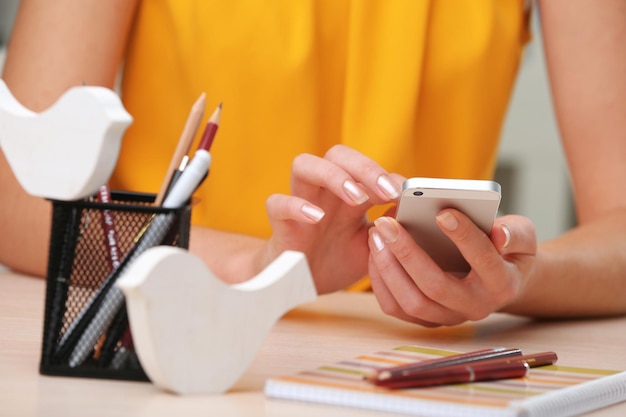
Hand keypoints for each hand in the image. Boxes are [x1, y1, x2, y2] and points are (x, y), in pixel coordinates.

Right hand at [263, 145, 402, 293]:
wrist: (304, 285)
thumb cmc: (339, 260)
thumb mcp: (373, 246)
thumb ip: (391, 228)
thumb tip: (414, 210)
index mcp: (349, 193)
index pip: (366, 168)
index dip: (386, 176)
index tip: (405, 194)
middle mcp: (324, 191)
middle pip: (337, 154)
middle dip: (364, 167)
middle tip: (385, 191)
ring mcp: (300, 202)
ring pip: (304, 164)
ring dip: (332, 175)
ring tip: (355, 197)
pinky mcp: (280, 222)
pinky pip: (278, 202)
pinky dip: (296, 205)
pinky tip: (316, 217)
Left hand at [368, 210, 536, 325]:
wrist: (499, 278)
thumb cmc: (508, 249)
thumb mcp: (522, 236)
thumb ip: (515, 232)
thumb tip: (499, 233)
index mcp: (502, 284)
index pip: (483, 260)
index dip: (464, 236)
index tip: (441, 212)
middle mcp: (475, 307)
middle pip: (436, 287)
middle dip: (408, 253)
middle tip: (387, 222)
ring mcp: (448, 317)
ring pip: (411, 301)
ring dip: (388, 267)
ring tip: (376, 234)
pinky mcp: (426, 319)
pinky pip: (395, 307)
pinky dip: (380, 280)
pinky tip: (374, 250)